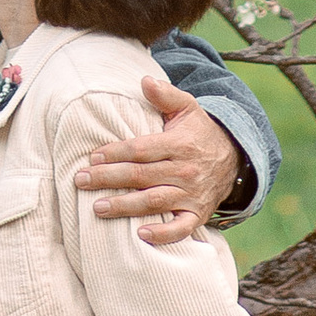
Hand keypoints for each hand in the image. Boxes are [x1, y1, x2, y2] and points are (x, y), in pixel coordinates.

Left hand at [73, 74, 240, 239]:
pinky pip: (181, 228)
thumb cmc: (199, 132)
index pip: (141, 149)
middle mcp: (185, 170)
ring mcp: (191, 195)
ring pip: (154, 202)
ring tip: (97, 208)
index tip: (92, 157)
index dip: (115, 153)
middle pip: (141, 176)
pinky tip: (141, 235)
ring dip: (125, 206)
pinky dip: (163, 234)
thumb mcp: (187, 107)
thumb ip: (165, 94)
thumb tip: (144, 79)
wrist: (234, 159)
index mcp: (179, 144)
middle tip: (81, 181)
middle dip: (108, 179)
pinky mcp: (197, 215)